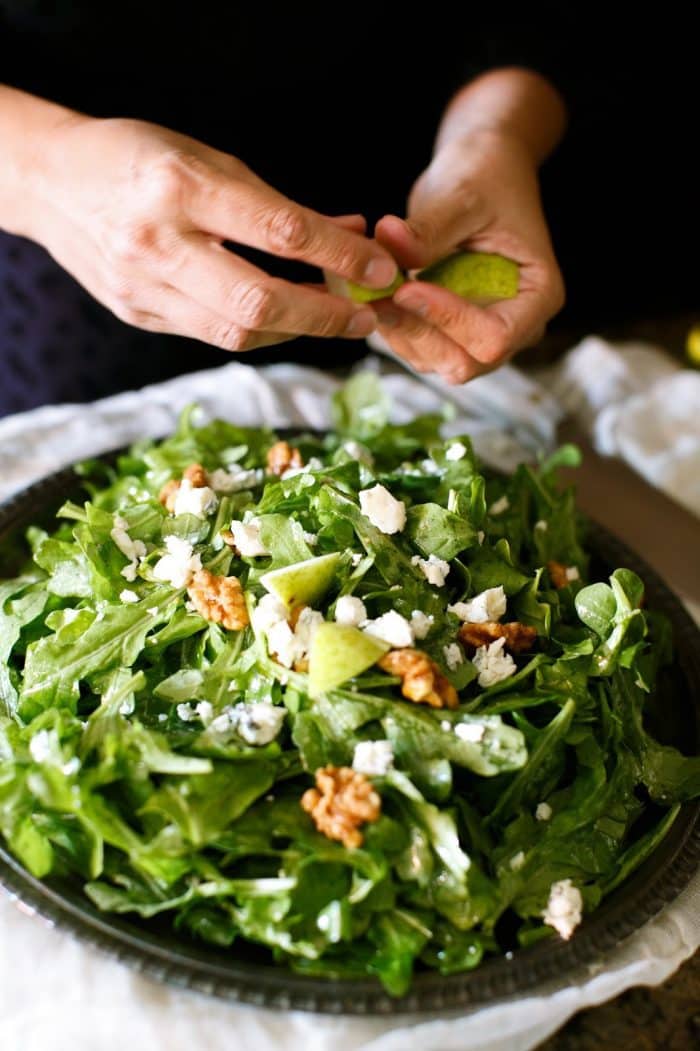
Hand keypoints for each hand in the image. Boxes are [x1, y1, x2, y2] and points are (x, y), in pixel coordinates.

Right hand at [25, 116, 399, 350]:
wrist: (54, 184)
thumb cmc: (141, 158)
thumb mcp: (211, 159)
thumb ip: (279, 205)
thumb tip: (354, 234)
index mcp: (179, 185)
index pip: (279, 232)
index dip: (340, 256)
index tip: (382, 269)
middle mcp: (157, 241)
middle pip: (258, 301)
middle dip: (324, 315)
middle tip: (366, 316)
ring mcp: (142, 286)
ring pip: (237, 331)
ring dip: (297, 330)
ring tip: (333, 318)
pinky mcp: (137, 314)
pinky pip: (212, 335)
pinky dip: (258, 330)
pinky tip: (285, 318)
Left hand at [374, 128, 564, 383]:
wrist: (481, 174)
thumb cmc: (486, 177)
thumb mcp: (462, 195)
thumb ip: (429, 227)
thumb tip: (388, 240)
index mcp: (538, 296)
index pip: (495, 337)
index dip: (449, 320)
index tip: (408, 288)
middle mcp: (516, 326)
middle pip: (464, 361)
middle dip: (417, 331)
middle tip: (376, 293)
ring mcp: (482, 333)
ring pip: (435, 360)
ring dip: (398, 331)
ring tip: (369, 288)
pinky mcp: (452, 331)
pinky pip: (419, 347)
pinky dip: (392, 326)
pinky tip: (372, 294)